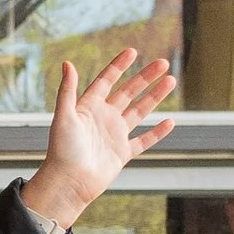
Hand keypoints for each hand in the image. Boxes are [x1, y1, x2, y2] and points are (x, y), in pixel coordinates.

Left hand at [21, 49, 172, 230]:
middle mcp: (102, 119)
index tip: (132, 51)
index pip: (105, 81)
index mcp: (87, 108)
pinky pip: (143, 140)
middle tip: (163, 63)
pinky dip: (157, 132)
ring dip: (155, 97)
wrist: (68, 182)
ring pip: (139, 112)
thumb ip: (67, 90)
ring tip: (171, 80)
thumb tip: (67, 63)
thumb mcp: (64, 116)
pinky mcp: (122, 153)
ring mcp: (113, 135)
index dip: (118, 66)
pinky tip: (170, 122)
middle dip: (145, 77)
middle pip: (127, 92)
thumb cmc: (62, 150)